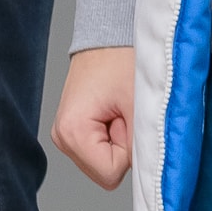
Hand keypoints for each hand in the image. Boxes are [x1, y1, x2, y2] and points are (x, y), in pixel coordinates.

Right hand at [53, 46, 134, 189]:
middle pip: (105, 172)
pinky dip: (114, 136)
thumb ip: (142, 144)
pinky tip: (114, 111)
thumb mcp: (139, 104)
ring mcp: (66, 136)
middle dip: (123, 147)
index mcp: (71, 132)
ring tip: (119, 109)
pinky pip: (102, 151)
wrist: (109, 36)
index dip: (129, 151)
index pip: (110, 173)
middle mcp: (62, 138)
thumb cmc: (122, 59)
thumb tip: (149, 174)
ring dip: (119, 141)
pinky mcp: (74, 132)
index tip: (128, 118)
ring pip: (104, 164)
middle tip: (124, 112)